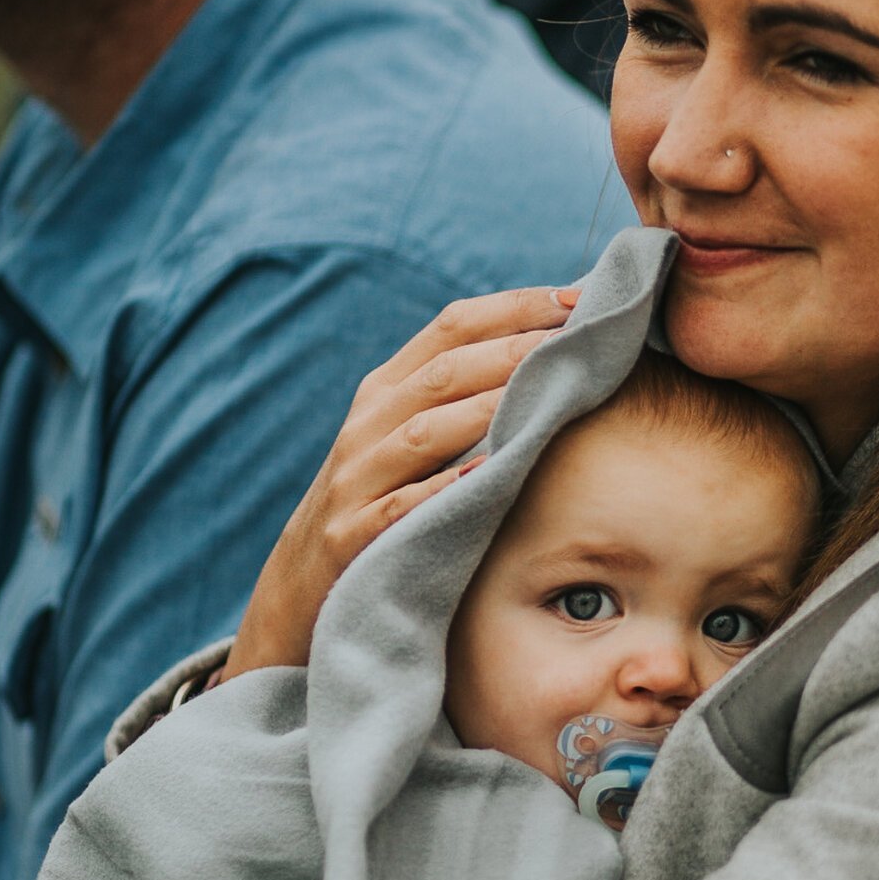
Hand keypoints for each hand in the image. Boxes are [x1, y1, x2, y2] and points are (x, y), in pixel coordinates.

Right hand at [223, 285, 578, 675]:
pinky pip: (398, 508)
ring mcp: (356, 479)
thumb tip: (547, 348)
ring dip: (485, 410)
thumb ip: (460, 394)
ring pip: (422, 433)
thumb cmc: (379, 497)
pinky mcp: (351, 536)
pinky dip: (438, 491)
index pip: (451, 328)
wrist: (301, 580)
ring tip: (543, 397)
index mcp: (386, 389)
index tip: (575, 299)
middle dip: (513, 351)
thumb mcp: (405, 436)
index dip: (512, 307)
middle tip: (577, 340)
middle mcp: (367, 424)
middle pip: (444, 374)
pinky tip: (483, 478)